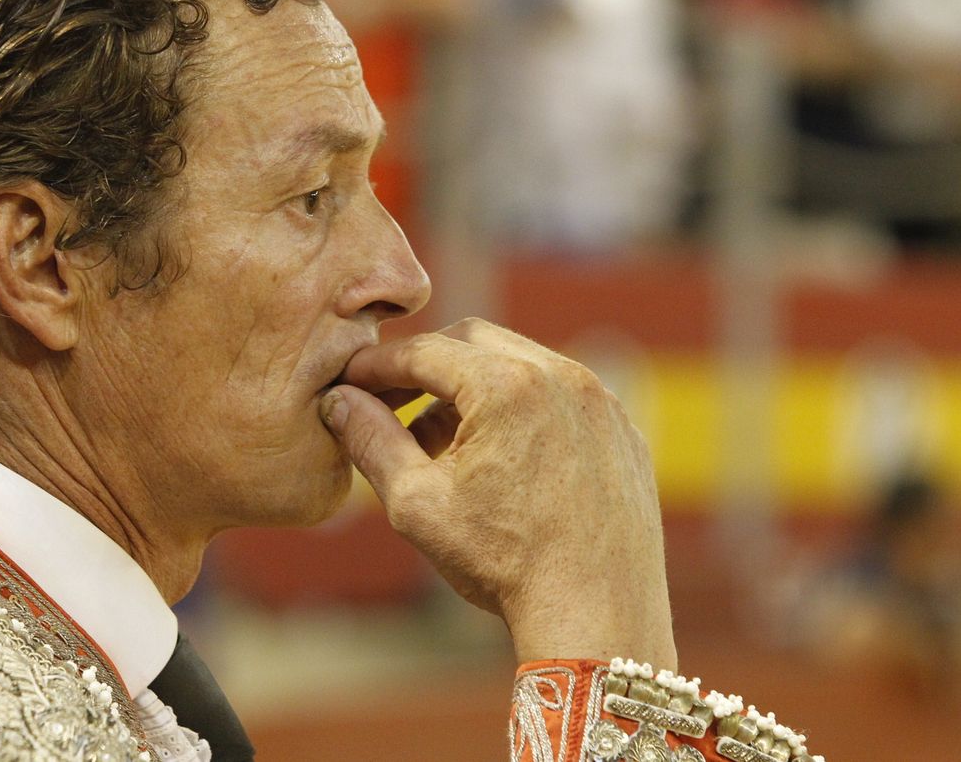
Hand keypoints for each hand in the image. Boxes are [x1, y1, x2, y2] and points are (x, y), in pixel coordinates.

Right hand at [321, 318, 675, 667]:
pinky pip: (561, 398)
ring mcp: (600, 401)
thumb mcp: (417, 502)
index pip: (425, 352)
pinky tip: (497, 459)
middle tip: (390, 401)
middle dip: (426, 366)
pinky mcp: (622, 431)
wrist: (598, 619)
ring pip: (521, 364)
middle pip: (474, 342)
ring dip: (474, 387)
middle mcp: (562, 376)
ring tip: (440, 442)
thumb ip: (371, 440)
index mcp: (507, 384)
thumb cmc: (503, 563)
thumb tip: (339, 401)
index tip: (349, 383)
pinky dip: (522, 409)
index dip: (378, 366)